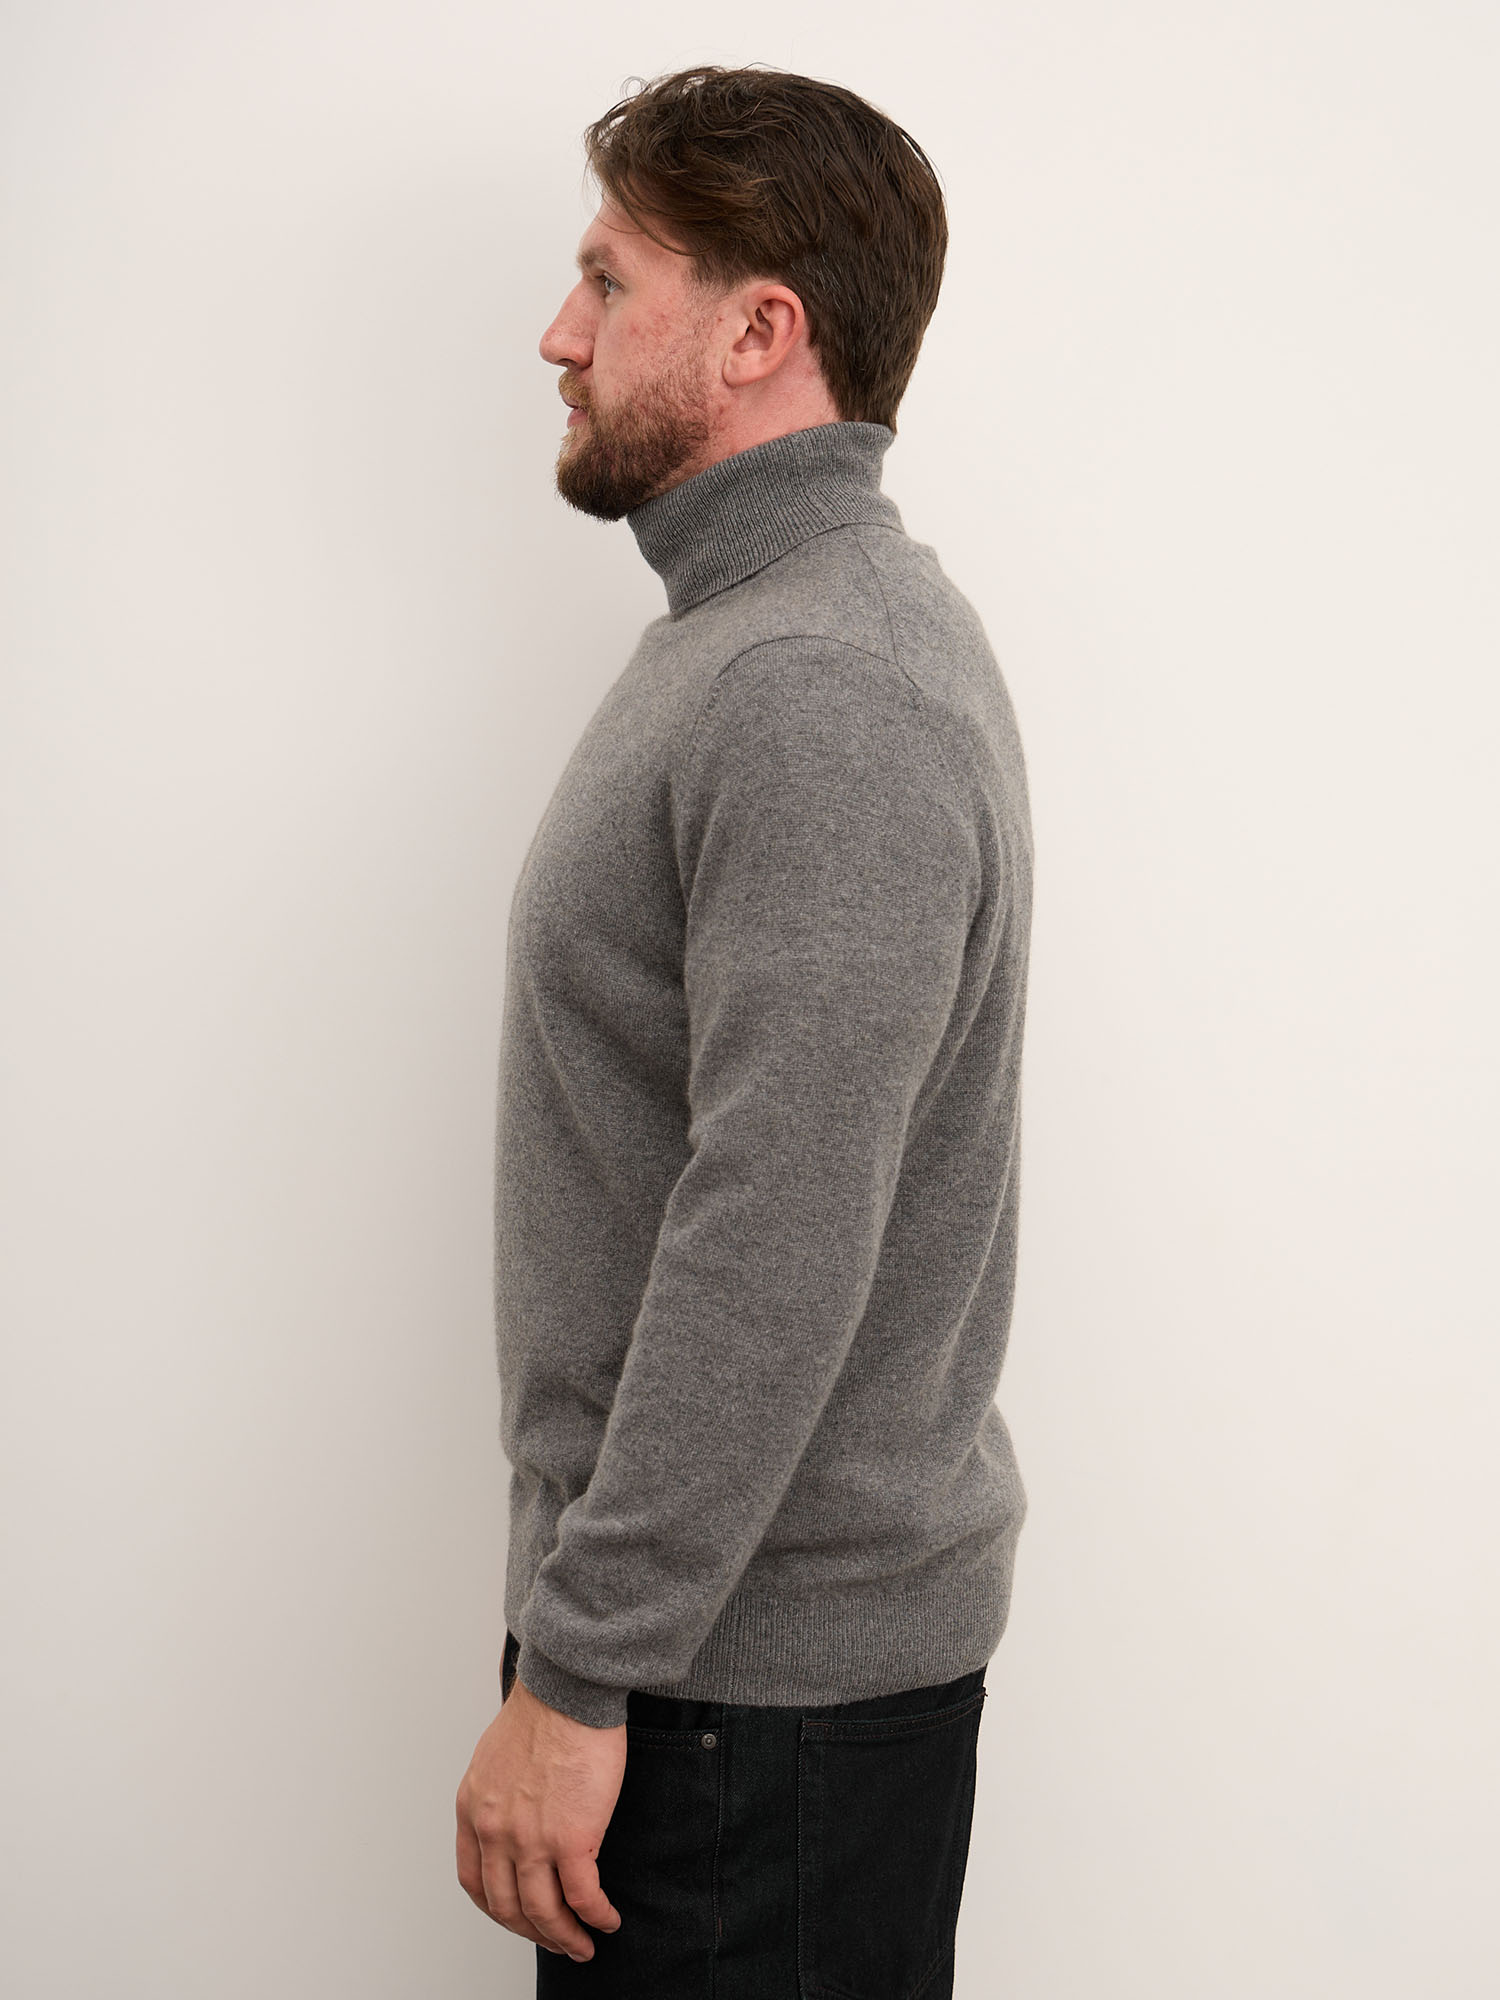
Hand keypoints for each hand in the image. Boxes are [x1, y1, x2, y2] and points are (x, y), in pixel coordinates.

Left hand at [455, 1670, 626, 1960]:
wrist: (568, 1690)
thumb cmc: (543, 1710)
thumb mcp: (495, 1757)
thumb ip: (497, 1795)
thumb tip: (513, 1815)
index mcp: (474, 1811)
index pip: (475, 1882)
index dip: (498, 1910)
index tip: (518, 1917)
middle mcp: (495, 1832)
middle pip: (507, 1907)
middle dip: (533, 1932)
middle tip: (557, 1941)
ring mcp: (531, 1840)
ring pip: (543, 1912)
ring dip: (565, 1938)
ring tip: (583, 1945)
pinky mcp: (571, 1838)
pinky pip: (582, 1896)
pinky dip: (595, 1916)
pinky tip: (607, 1919)